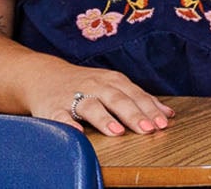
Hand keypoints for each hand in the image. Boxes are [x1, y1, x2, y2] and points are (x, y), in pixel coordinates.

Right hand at [32, 66, 173, 135]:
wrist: (43, 76)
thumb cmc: (86, 84)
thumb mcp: (114, 86)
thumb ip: (139, 99)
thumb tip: (167, 115)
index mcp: (112, 81)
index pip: (135, 95)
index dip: (149, 109)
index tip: (163, 123)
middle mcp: (95, 86)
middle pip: (117, 99)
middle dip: (133, 114)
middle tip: (147, 129)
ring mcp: (73, 96)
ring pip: (91, 106)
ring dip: (104, 119)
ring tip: (117, 131)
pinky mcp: (53, 108)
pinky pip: (60, 117)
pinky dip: (68, 124)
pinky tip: (78, 133)